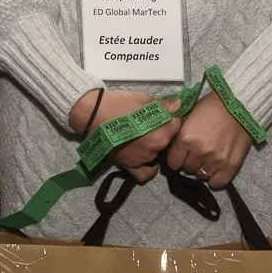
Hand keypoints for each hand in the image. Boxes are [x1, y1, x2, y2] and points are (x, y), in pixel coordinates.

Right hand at [68, 90, 182, 182]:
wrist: (93, 115)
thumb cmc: (119, 104)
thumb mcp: (143, 99)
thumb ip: (163, 105)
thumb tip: (178, 104)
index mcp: (160, 133)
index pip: (177, 125)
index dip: (173, 116)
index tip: (167, 112)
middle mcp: (154, 149)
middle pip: (168, 140)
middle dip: (165, 130)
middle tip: (156, 122)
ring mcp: (142, 160)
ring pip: (158, 154)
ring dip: (156, 145)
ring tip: (146, 135)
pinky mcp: (130, 166)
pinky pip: (145, 173)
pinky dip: (149, 168)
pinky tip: (149, 159)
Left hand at [165, 93, 251, 189]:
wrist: (238, 105)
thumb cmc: (211, 107)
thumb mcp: (189, 115)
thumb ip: (180, 133)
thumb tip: (172, 146)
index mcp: (186, 138)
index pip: (173, 163)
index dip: (176, 158)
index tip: (180, 155)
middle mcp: (199, 152)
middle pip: (187, 169)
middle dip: (189, 162)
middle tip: (196, 154)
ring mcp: (216, 160)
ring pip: (201, 176)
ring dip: (202, 168)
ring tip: (207, 159)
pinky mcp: (231, 166)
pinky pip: (217, 183)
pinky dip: (214, 179)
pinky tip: (215, 170)